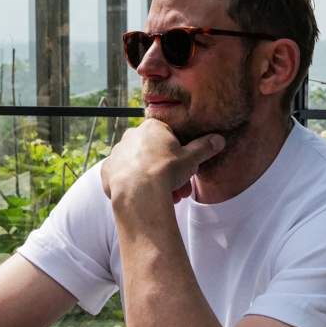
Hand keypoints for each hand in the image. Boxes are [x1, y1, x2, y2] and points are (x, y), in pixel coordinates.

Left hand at [101, 119, 223, 202]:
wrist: (139, 193)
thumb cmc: (165, 172)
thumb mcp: (192, 159)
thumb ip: (204, 147)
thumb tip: (218, 139)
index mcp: (152, 128)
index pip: (169, 137)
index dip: (180, 155)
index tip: (186, 170)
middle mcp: (131, 136)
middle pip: (154, 153)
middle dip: (168, 172)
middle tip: (179, 189)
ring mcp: (117, 153)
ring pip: (139, 166)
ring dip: (152, 180)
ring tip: (164, 198)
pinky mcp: (107, 171)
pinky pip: (123, 177)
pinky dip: (133, 186)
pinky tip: (143, 197)